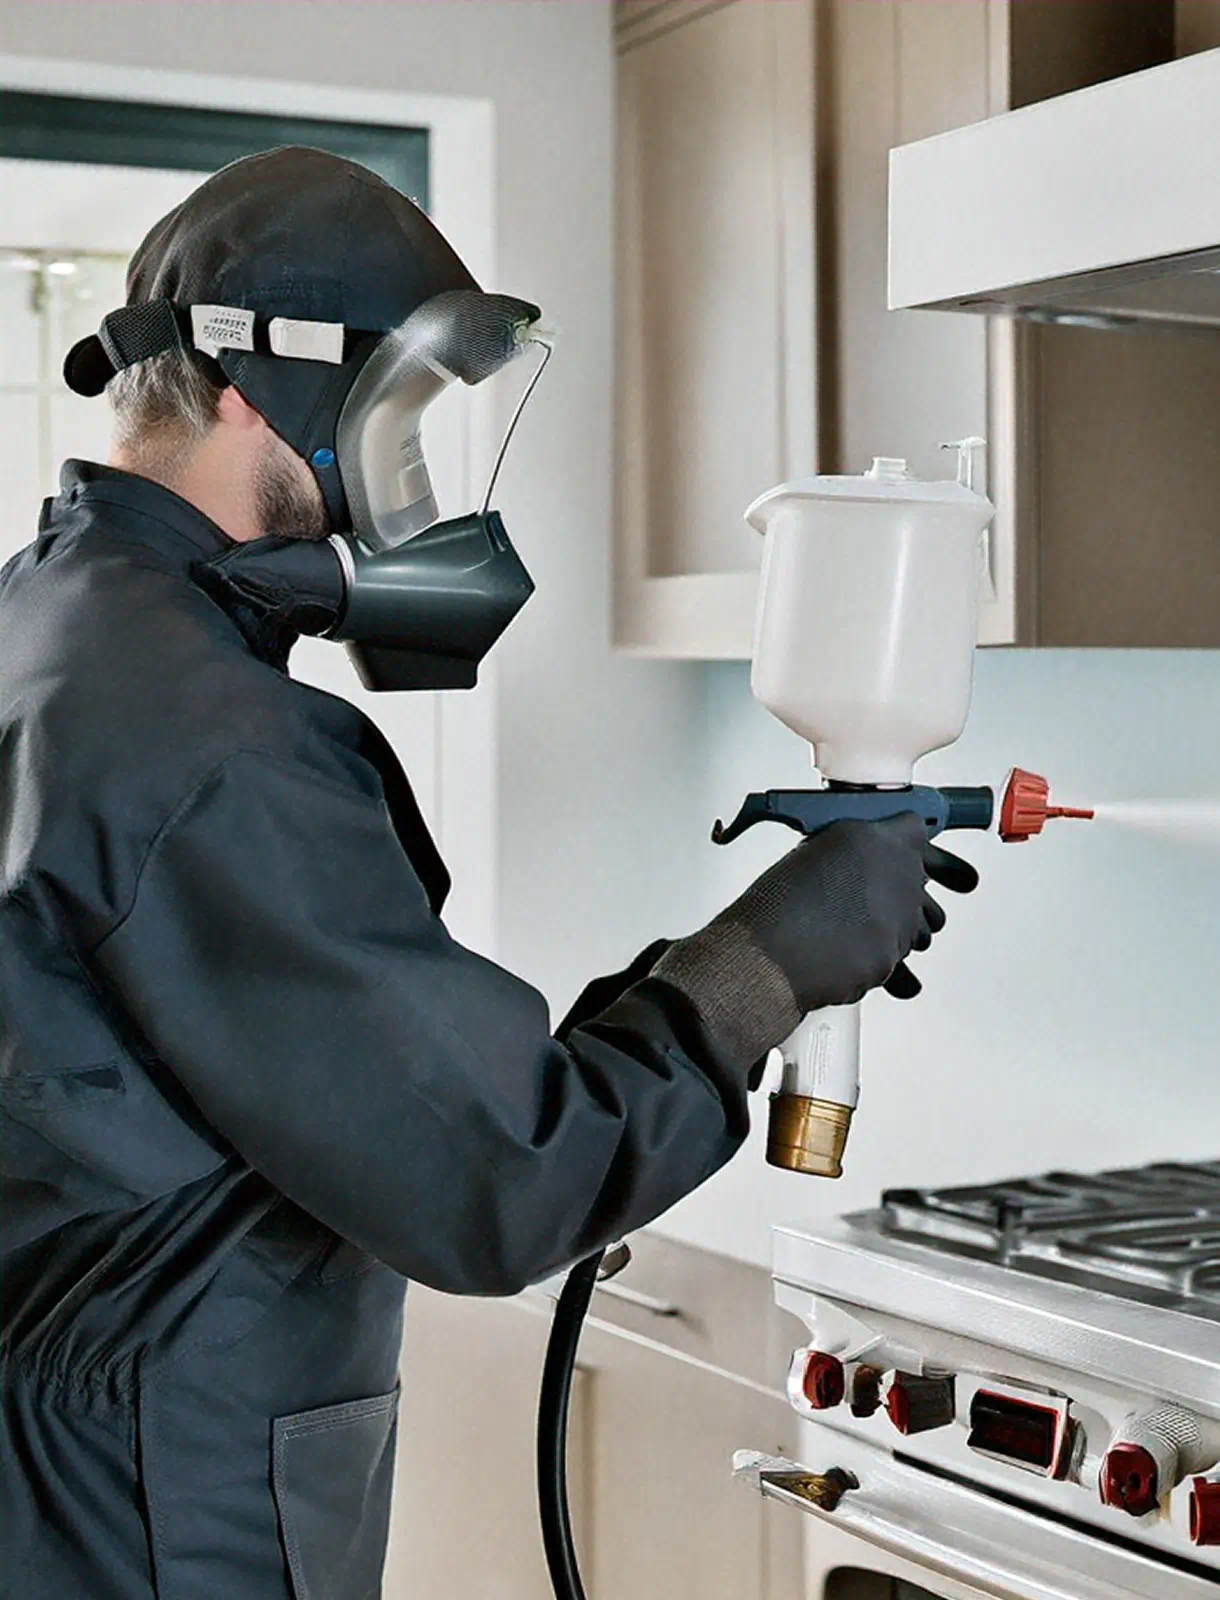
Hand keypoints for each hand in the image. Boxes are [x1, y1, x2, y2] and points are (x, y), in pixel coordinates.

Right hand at [650, 812, 977, 1072]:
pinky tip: (853, 953)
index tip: (904, 847)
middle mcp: (898, 874)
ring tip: (863, 930)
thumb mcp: (812, 853)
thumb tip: (862, 863)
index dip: (905, 840)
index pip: (914, 828)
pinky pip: (901, 960)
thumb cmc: (777, 903)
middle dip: (903, 890)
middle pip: (923, 880)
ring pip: (922, 924)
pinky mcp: (895, 957)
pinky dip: (880, 958)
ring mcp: (901, 918)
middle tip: (874, 898)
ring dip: (900, 927)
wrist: (765, 955)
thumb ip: (849, 850)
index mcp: (875, 838)